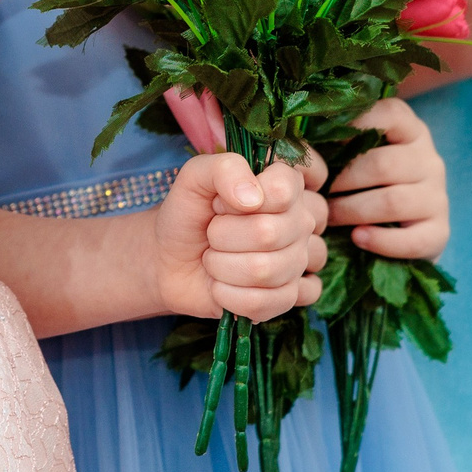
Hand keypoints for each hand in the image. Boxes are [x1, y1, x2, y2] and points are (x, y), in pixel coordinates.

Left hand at [154, 151, 329, 322]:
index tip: (220, 202)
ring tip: (214, 260)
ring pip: (267, 271)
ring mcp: (300, 259)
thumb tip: (252, 198)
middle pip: (269, 233)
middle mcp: (301, 220)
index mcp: (286, 184)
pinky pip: (275, 302)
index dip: (244, 199)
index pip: (284, 188)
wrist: (170, 260)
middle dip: (223, 236)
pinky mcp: (290, 294)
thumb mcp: (195, 177)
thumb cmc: (188, 214)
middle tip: (212, 234)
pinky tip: (224, 287)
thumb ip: (224, 169)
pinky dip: (235, 298)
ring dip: (224, 268)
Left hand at [323, 99, 448, 262]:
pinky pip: (411, 240)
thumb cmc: (365, 185)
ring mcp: (438, 197)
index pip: (393, 114)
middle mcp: (429, 161)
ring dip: (352, 211)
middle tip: (317, 193)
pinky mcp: (439, 233)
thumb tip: (299, 135)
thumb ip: (340, 142)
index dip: (358, 121)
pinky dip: (380, 241)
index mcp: (411, 132)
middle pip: (383, 165)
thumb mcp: (359, 156)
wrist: (400, 232)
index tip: (324, 136)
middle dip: (342, 181)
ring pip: (392, 201)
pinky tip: (357, 238)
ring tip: (329, 217)